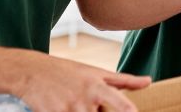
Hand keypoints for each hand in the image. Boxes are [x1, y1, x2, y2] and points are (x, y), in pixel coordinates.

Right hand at [14, 53, 150, 111]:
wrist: (32, 72)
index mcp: (97, 85)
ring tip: (74, 102)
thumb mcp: (95, 72)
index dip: (127, 110)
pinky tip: (63, 106)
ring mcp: (68, 109)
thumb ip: (123, 81)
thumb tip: (148, 82)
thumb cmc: (68, 72)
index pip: (118, 101)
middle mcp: (84, 98)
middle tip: (87, 102)